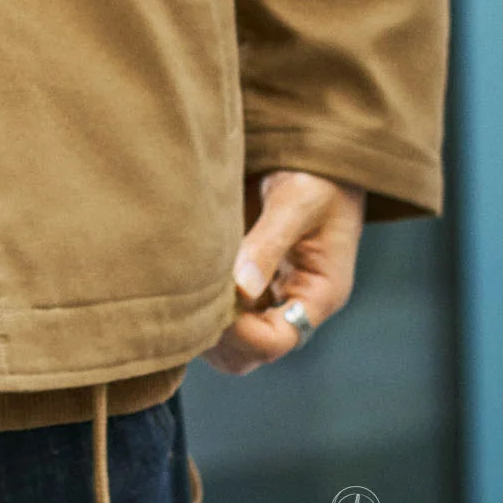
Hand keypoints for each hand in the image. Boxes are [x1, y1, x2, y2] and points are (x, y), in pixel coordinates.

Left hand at [201, 169, 365, 374]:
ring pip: (233, 336)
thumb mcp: (297, 202)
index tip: (213, 302)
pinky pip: (224, 305)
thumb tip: (240, 289)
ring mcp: (272, 291)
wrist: (321, 150)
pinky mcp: (250, 273)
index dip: (242, 333)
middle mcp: (294, 301)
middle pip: (252, 352)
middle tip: (189, 298)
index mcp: (319, 292)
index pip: (278, 340)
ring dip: (206, 322)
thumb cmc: (320, 174)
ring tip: (182, 286)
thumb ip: (267, 245)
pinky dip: (202, 301)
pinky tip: (182, 274)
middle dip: (219, 336)